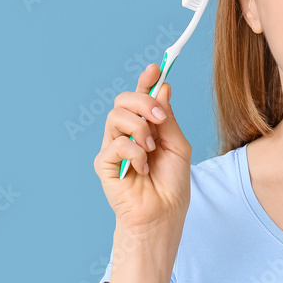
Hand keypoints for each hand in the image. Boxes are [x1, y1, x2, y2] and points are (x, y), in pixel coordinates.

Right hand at [93, 63, 191, 245]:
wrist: (163, 215)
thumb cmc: (171, 184)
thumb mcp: (178, 146)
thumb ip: (169, 119)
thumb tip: (163, 88)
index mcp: (146, 127)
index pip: (141, 97)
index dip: (146, 80)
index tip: (156, 67)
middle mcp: (127, 133)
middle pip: (124, 100)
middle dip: (144, 102)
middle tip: (161, 118)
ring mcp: (113, 147)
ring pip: (116, 116)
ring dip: (140, 129)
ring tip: (151, 149)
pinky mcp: (103, 163)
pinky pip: (115, 143)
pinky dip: (134, 153)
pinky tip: (142, 168)